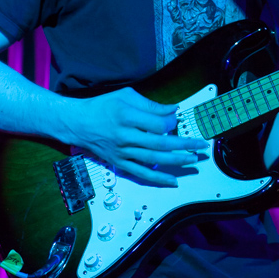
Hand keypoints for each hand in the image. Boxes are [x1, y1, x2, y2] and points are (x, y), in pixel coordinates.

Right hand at [67, 87, 207, 186]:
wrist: (78, 123)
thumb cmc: (102, 106)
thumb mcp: (126, 96)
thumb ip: (151, 105)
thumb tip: (173, 110)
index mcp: (127, 116)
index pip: (158, 125)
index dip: (173, 124)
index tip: (178, 122)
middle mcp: (125, 136)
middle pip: (160, 144)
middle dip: (184, 145)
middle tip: (201, 146)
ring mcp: (123, 152)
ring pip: (154, 160)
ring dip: (177, 162)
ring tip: (193, 160)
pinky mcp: (120, 163)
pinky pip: (141, 173)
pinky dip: (158, 179)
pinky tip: (174, 181)